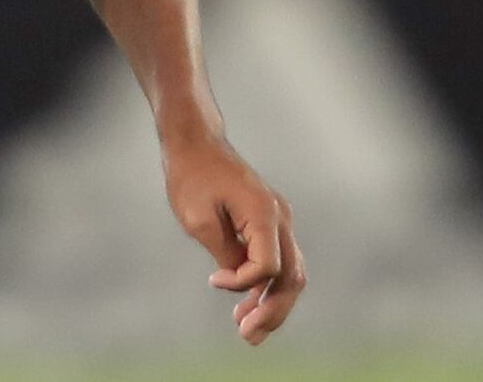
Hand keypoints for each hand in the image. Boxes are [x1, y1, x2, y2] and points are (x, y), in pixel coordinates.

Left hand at [162, 132, 306, 345]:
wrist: (195, 143)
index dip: (243, 283)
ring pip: (290, 273)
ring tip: (249, 331)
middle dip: (273, 311)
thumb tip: (242, 281)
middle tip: (248, 337)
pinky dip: (267, 286)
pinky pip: (278, 260)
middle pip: (291, 276)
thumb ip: (225, 253)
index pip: (268, 266)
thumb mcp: (198, 218)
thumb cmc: (191, 176)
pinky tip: (248, 306)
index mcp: (264, 213)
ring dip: (273, 303)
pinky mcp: (270, 222)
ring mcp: (279, 219)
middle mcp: (281, 217)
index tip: (214, 282)